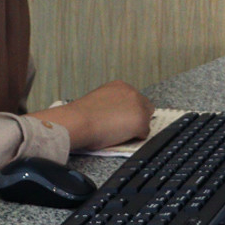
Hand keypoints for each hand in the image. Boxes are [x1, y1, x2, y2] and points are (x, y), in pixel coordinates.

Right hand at [31, 81, 153, 151]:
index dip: (128, 111)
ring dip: (136, 127)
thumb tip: (116, 113)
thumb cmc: (82, 115)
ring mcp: (138, 106)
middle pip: (145, 107)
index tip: (121, 118)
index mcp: (120, 86)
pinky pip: (144, 133)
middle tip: (122, 128)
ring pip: (146, 120)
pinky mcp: (141, 121)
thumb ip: (111, 103)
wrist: (79, 121)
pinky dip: (135, 138)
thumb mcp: (99, 100)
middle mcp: (131, 92)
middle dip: (136, 117)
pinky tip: (121, 138)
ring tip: (119, 133)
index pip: (134, 98)